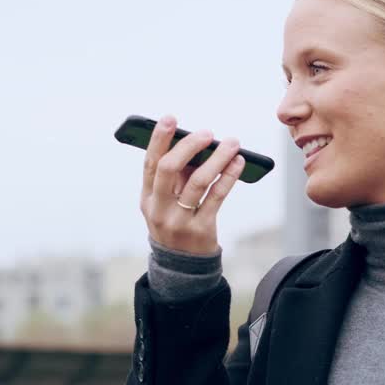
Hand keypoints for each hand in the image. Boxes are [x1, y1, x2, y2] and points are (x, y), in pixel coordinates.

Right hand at [139, 115, 245, 254]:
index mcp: (147, 199)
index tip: (170, 119)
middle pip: (169, 169)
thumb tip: (198, 145)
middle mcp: (159, 209)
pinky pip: (216, 196)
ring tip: (232, 143)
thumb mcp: (167, 203)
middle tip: (207, 132)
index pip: (151, 163)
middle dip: (188, 146)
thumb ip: (177, 178)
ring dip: (217, 158)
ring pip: (198, 181)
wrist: (183, 266)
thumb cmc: (177, 223)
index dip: (159, 139)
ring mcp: (179, 221)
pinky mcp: (200, 230)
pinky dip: (229, 176)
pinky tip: (238, 163)